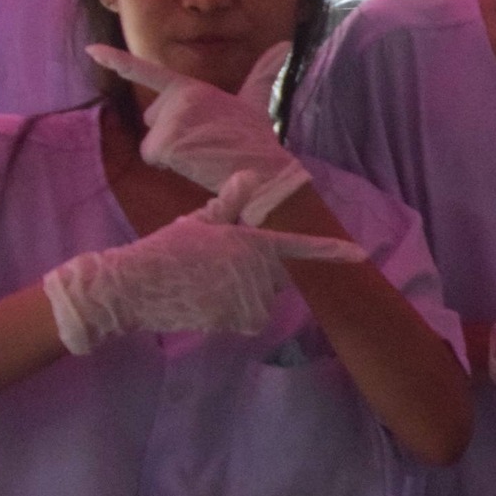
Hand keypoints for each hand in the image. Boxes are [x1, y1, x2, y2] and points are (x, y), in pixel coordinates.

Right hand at [45, 170, 367, 354]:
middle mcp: (257, 271)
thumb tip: (249, 175)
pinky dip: (235, 315)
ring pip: (262, 300)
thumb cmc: (167, 249)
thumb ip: (230, 203)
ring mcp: (247, 297)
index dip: (330, 251)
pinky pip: (250, 320)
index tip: (359, 253)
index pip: (299, 246)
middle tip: (219, 265)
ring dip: (244, 295)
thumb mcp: (199, 221)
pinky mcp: (235, 320)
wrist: (135, 286)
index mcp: (253, 242)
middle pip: (275, 276)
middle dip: (257, 272)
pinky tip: (208, 303)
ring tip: (209, 284)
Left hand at [88, 41, 310, 226]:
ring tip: (201, 152)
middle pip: (152, 118)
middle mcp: (179, 98)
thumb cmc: (255, 137)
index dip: (117, 61)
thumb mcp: (256, 101)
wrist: (259, 169)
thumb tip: (285, 45)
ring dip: (171, 151)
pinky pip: (152, 156)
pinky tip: (193, 162)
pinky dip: (169, 164)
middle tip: (204, 140)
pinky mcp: (166, 142)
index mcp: (193, 87)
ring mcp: (171, 121)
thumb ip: (263, 72)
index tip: (91, 51)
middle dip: (171, 133)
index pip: (149, 72)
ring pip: (151, 140)